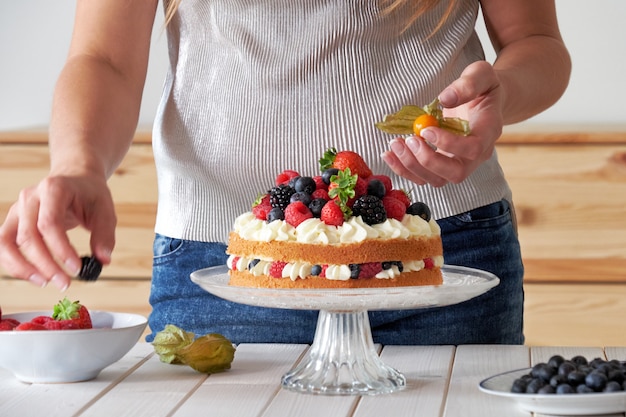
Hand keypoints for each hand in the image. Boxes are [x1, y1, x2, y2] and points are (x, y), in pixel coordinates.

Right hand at [0, 175, 115, 289]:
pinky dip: (15, 265)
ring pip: (7, 242)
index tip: (77, 269)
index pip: (50, 223)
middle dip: (46, 264)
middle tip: (65, 283)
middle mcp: (30, 197)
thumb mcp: (105, 210)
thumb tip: (103, 261)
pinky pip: (4, 246)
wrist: (75, 178)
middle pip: (28, 236)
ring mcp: (17, 209)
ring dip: (23, 268)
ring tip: (46, 283)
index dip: (61, 250)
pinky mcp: (12, 222)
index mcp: (54, 188)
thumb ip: (105, 235)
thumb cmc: (89, 194)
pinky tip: (35, 276)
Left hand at [382, 61, 503, 186]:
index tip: (425, 129)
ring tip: (395, 143)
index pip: (473, 149)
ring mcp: (459, 163)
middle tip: (408, 140)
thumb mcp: (481, 75)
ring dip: (412, 166)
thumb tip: (445, 99)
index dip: (448, 144)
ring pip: (437, 180)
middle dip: (427, 161)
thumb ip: (468, 84)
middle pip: (456, 173)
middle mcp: (476, 155)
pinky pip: (423, 177)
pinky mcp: (442, 166)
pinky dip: (404, 169)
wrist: (482, 101)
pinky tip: (389, 154)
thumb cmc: (482, 87)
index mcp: (488, 132)